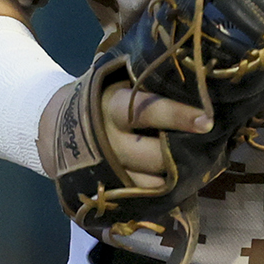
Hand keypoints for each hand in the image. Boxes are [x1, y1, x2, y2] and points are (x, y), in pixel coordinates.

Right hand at [37, 77, 209, 184]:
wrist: (54, 128)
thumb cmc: (100, 96)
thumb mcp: (114, 78)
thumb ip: (144, 74)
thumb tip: (191, 64)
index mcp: (111, 107)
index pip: (145, 111)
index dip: (177, 116)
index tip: (206, 120)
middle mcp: (108, 142)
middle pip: (152, 156)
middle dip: (181, 155)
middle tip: (209, 149)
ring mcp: (107, 171)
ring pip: (149, 183)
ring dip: (176, 178)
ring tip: (198, 166)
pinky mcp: (108, 192)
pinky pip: (142, 199)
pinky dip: (163, 194)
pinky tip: (180, 183)